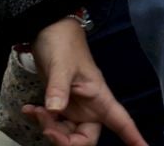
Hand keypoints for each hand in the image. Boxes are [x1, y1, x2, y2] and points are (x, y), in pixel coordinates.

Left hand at [24, 17, 148, 145]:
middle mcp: (89, 106)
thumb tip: (54, 110)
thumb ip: (58, 88)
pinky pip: (53, 124)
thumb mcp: (61, 65)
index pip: (120, 121)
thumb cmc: (63, 42)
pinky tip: (29, 110)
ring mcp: (74, 107)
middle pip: (85, 139)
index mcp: (98, 96)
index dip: (133, 137)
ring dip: (49, 128)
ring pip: (66, 134)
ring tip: (34, 111)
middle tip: (47, 129)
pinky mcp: (59, 105)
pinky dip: (40, 120)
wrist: (47, 29)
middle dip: (65, 141)